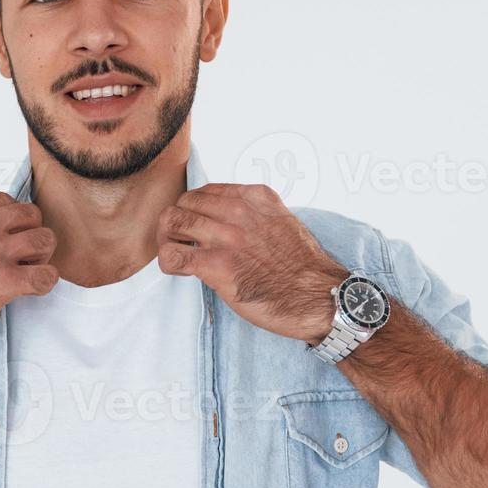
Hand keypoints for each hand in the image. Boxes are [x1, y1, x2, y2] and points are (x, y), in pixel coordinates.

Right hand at [0, 192, 57, 354]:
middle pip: (32, 215)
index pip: (8, 201)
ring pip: (45, 240)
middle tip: (22, 254)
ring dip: (41, 256)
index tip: (6, 237)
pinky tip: (31, 288)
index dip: (12, 221)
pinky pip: (46, 276)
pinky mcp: (3, 283)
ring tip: (27, 270)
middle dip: (31, 234)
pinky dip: (44, 282)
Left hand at [156, 183, 345, 343]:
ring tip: (177, 252)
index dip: (196, 209)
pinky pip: (172, 256)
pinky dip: (168, 262)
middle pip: (184, 203)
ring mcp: (226, 238)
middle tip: (181, 240)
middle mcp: (239, 212)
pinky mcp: (216, 266)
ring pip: (171, 223)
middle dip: (177, 221)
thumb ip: (255, 213)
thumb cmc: (304, 266)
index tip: (199, 226)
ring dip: (168, 239)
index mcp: (255, 197)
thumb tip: (228, 219)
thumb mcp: (283, 221)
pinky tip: (180, 269)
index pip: (205, 191)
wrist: (319, 296)